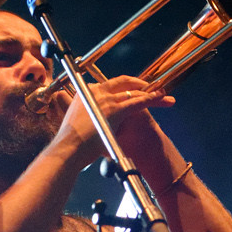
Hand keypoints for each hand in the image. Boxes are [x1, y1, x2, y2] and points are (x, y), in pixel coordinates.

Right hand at [55, 75, 173, 164]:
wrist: (68, 149)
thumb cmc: (71, 143)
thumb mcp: (76, 124)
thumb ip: (87, 118)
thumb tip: (92, 124)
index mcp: (86, 93)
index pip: (108, 85)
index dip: (122, 88)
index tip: (130, 91)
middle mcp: (96, 91)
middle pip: (122, 83)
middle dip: (138, 84)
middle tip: (150, 87)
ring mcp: (105, 99)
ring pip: (133, 92)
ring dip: (150, 93)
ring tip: (163, 95)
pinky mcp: (115, 110)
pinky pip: (138, 102)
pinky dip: (152, 99)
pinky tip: (162, 98)